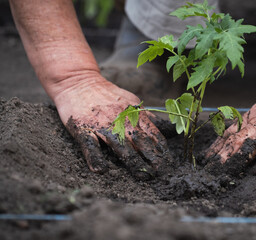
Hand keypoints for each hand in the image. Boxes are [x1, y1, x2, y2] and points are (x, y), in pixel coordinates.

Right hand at [54, 74, 172, 179]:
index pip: (153, 133)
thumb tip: (168, 128)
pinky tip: (101, 170)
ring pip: (120, 145)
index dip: (162, 149)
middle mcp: (121, 120)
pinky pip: (90, 145)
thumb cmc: (108, 95)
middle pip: (140, 141)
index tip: (169, 162)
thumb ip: (147, 117)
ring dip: (132, 161)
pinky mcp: (83, 128)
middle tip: (161, 173)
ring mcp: (102, 125)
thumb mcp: (132, 102)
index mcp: (133, 114)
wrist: (78, 82)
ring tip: (142, 175)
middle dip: (152, 158)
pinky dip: (95, 157)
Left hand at [205, 74, 255, 175]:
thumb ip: (253, 117)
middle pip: (237, 139)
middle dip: (221, 155)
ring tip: (225, 170)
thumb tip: (237, 128)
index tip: (205, 159)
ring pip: (253, 143)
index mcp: (254, 115)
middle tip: (209, 170)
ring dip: (237, 157)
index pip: (230, 132)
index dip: (217, 146)